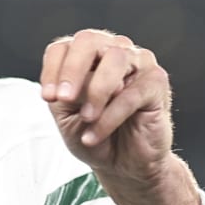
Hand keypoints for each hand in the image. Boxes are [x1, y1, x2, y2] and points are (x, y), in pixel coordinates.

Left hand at [39, 29, 173, 181]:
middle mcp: (113, 50)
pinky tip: (95, 135)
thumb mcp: (67, 116)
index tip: (47, 98)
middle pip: (88, 41)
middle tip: (63, 99)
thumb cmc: (93, 132)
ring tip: (86, 119)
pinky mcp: (156, 82)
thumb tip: (78, 81)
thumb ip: (65, 95)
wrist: (123, 163)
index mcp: (87, 56)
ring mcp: (138, 62)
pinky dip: (110, 116)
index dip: (52, 69)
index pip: (63, 48)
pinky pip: (131, 93)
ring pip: (115, 59)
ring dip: (96, 91)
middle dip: (72, 70)